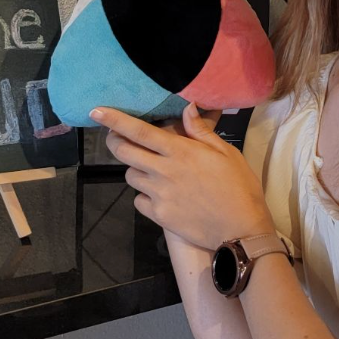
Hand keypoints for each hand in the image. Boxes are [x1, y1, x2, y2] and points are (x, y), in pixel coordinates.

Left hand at [93, 103, 275, 251]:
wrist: (241, 230)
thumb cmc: (239, 187)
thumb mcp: (226, 153)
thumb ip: (201, 131)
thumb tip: (187, 108)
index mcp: (180, 152)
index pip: (139, 131)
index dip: (115, 120)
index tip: (96, 111)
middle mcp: (164, 171)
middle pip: (124, 152)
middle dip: (115, 142)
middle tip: (119, 138)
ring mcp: (159, 195)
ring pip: (129, 176)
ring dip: (135, 169)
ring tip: (151, 170)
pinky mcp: (159, 216)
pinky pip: (139, 200)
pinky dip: (143, 195)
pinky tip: (159, 195)